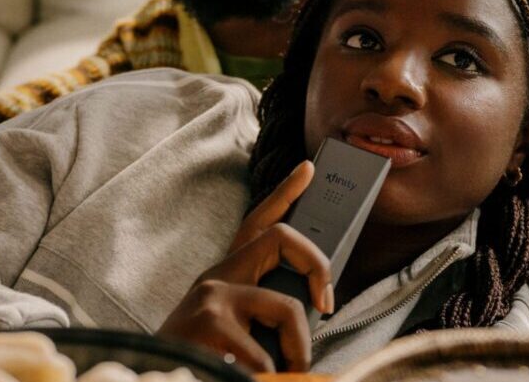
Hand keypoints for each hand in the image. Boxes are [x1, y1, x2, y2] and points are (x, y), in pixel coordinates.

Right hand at [158, 161, 334, 372]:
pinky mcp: (210, 325)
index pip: (256, 224)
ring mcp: (212, 298)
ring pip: (288, 308)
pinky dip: (272, 375)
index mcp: (223, 278)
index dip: (284, 193)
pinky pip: (267, 354)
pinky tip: (253, 381)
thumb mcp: (232, 330)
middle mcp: (216, 278)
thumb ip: (261, 312)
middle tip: (327, 305)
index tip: (309, 168)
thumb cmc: (201, 360)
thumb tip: (310, 310)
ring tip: (290, 371)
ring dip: (299, 348)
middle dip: (318, 266)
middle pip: (282, 238)